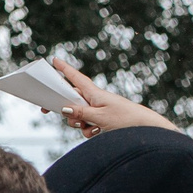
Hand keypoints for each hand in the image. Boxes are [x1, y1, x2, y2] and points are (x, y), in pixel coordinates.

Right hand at [50, 60, 178, 138]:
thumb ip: (80, 113)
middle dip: (66, 110)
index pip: (76, 78)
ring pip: (78, 115)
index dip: (65, 69)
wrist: (145, 128)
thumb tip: (64, 108)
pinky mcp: (101, 120)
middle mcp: (95, 100)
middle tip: (48, 111)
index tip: (55, 60)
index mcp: (95, 93)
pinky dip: (88, 130)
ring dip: (79, 124)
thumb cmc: (125, 118)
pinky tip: (97, 132)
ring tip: (91, 127)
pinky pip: (87, 125)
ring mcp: (98, 110)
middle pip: (72, 100)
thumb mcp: (99, 116)